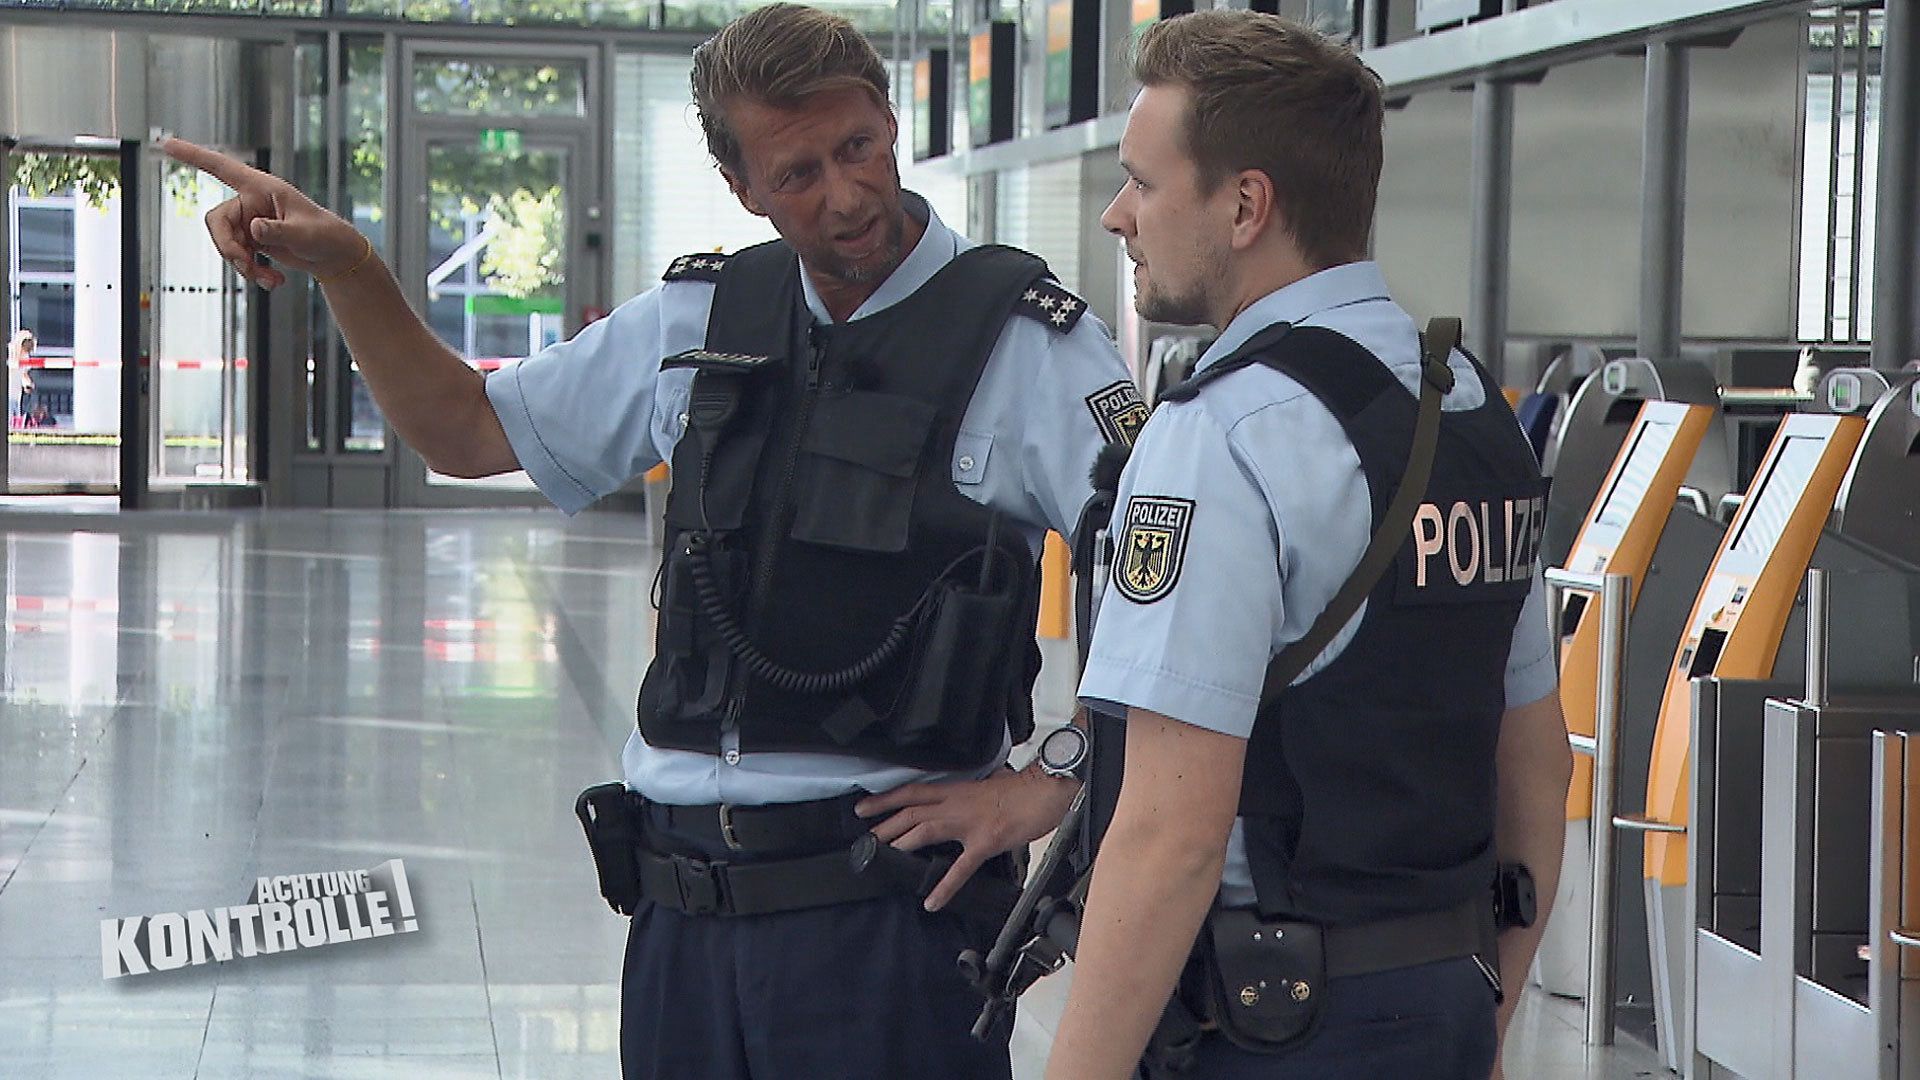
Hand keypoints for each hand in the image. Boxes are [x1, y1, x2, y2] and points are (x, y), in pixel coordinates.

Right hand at [160, 137, 368, 290]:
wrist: (334, 255)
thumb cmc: (325, 235)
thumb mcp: (304, 233)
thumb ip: (278, 231)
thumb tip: (254, 229)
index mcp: (262, 187)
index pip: (222, 167)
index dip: (193, 156)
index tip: (165, 143)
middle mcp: (250, 202)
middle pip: (217, 222)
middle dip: (228, 248)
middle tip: (246, 267)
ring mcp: (249, 222)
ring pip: (226, 244)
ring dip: (243, 266)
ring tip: (270, 280)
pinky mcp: (251, 241)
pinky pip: (237, 257)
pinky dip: (251, 271)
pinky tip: (273, 281)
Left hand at [856, 766, 1078, 912]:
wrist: (1048, 790)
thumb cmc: (1024, 790)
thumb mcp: (988, 787)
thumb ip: (969, 796)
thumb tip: (959, 802)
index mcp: (957, 790)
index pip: (913, 791)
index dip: (885, 799)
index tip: (863, 808)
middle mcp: (957, 803)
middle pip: (911, 811)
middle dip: (885, 826)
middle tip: (866, 841)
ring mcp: (969, 822)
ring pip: (925, 830)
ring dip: (902, 845)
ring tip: (885, 860)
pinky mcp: (986, 841)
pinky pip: (960, 867)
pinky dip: (944, 885)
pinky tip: (932, 900)